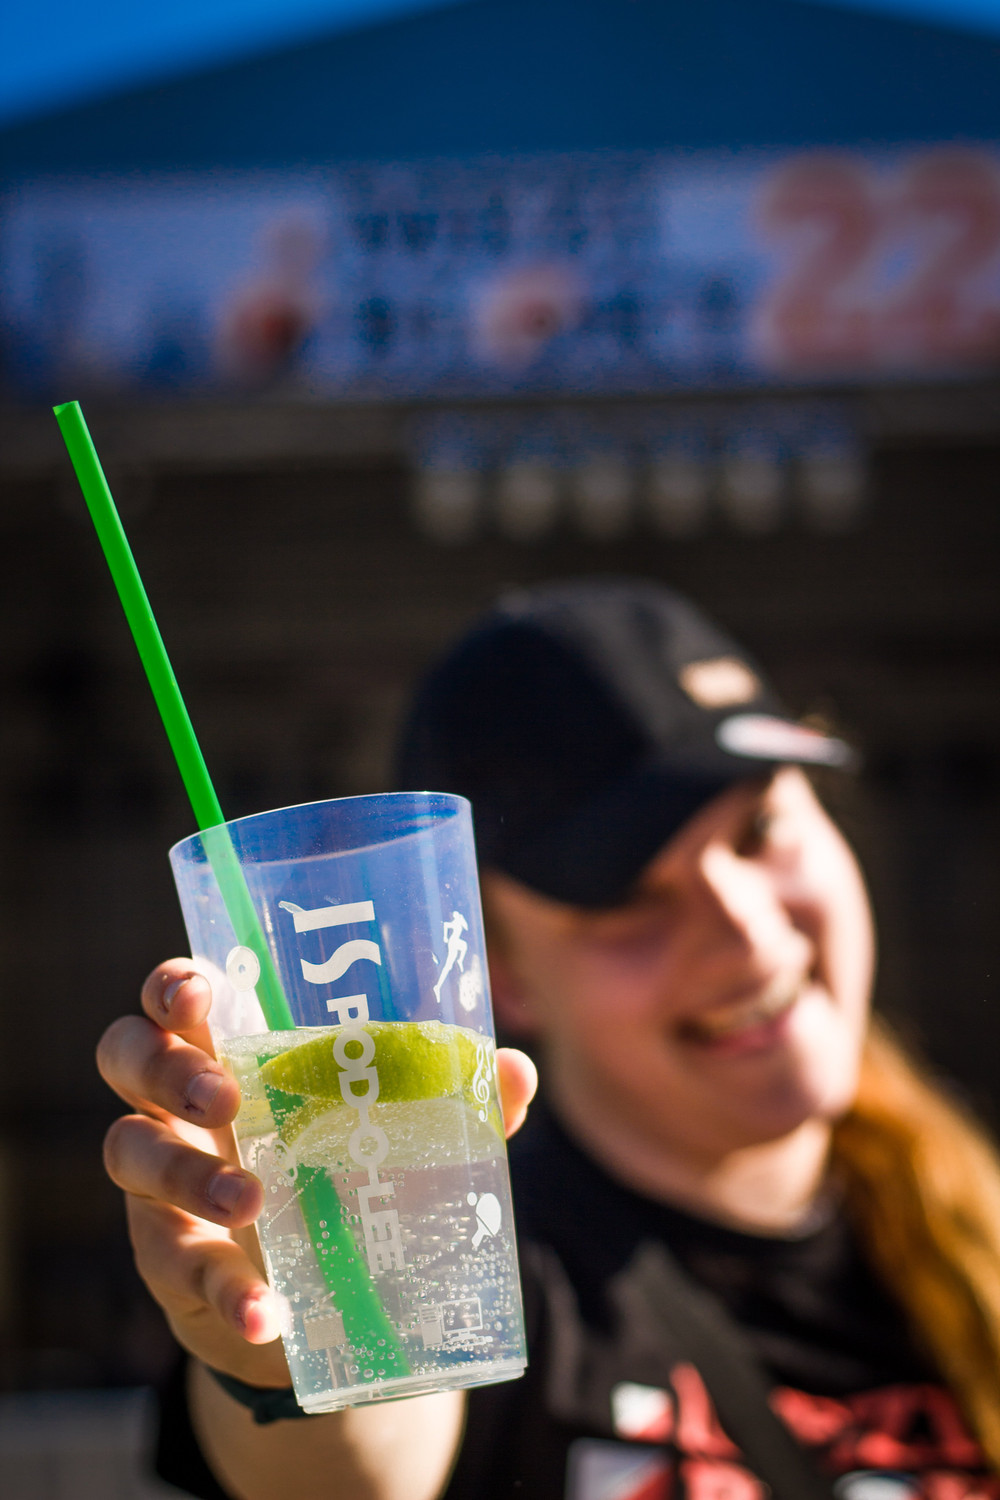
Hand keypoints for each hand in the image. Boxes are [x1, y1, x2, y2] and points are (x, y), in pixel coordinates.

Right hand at [97, 961, 537, 1387]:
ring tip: (252, 1202)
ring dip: (188, 1174)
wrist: (326, 1300)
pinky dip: (224, 1292)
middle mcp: (180, 1103)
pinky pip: (177, 1269)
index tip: (199, 991)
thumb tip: (515, 1068)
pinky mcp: (170, 1261)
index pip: (177, 997)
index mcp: (232, 1048)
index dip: (172, 984)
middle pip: (127, 1057)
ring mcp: (163, 1182)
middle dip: (167, 1067)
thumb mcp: (398, 1132)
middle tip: (225, 1095)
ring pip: (130, 1153)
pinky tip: (266, 1313)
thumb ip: (449, 1099)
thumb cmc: (350, 1174)